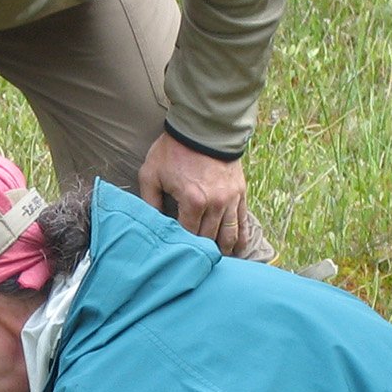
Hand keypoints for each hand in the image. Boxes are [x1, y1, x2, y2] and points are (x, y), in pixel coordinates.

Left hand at [136, 133, 251, 255]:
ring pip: (230, 234)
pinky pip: (243, 220)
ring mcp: (231, 198)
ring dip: (224, 250)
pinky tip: (239, 249)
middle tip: (195, 265)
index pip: (188, 236)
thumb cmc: (173, 150)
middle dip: (202, 252)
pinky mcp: (241, 192)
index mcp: (193, 201)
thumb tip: (149, 225)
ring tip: (217, 263)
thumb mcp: (150, 174)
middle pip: (209, 238)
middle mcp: (216, 203)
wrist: (203, 127)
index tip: (177, 255)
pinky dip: (241, 236)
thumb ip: (148, 202)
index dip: (182, 247)